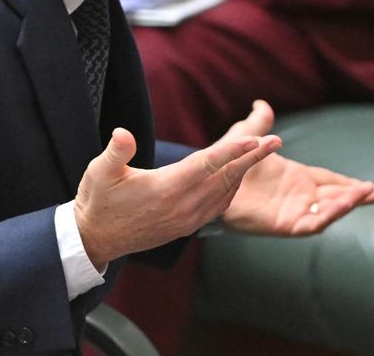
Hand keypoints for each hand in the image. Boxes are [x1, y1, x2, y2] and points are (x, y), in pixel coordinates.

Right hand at [73, 126, 281, 269]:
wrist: (96, 238)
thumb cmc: (98, 201)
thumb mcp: (99, 173)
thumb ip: (116, 152)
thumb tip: (123, 134)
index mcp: (166, 188)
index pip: (207, 165)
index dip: (233, 151)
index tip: (255, 139)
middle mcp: (183, 205)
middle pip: (226, 177)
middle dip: (253, 158)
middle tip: (276, 140)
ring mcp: (187, 218)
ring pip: (226, 191)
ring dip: (246, 172)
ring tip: (262, 152)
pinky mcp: (187, 226)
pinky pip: (219, 205)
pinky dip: (233, 188)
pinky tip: (238, 176)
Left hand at [221, 101, 373, 235]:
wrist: (205, 182)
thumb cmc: (225, 163)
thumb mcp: (246, 137)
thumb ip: (258, 123)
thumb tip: (262, 105)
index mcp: (297, 179)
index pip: (333, 181)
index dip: (354, 184)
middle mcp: (299, 197)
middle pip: (339, 197)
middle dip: (363, 196)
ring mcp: (293, 212)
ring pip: (329, 211)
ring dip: (349, 203)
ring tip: (367, 192)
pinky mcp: (284, 225)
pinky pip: (311, 223)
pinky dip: (328, 215)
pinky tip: (342, 205)